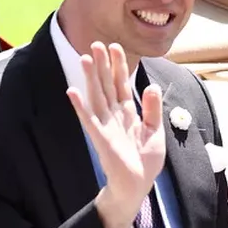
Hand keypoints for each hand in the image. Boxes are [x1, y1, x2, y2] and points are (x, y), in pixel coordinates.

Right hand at [66, 42, 165, 227]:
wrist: (138, 184)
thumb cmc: (145, 160)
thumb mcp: (155, 131)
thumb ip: (152, 109)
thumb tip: (152, 86)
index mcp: (128, 113)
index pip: (122, 84)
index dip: (119, 66)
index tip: (115, 47)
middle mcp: (114, 116)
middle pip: (107, 85)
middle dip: (102, 65)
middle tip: (96, 44)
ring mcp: (105, 125)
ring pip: (97, 96)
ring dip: (90, 78)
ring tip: (84, 58)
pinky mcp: (100, 138)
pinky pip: (89, 119)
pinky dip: (80, 106)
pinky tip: (72, 91)